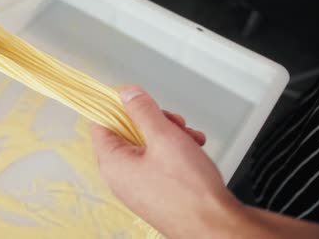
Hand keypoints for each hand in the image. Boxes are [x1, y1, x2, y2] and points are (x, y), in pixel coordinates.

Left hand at [90, 84, 241, 237]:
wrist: (217, 227)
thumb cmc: (190, 192)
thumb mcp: (164, 137)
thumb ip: (142, 110)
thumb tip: (126, 93)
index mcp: (113, 162)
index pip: (101, 123)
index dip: (118, 107)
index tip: (137, 99)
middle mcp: (121, 176)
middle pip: (128, 132)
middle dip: (154, 121)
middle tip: (174, 122)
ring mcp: (139, 185)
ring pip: (148, 145)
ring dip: (170, 135)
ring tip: (190, 138)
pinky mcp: (157, 191)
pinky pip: (159, 162)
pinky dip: (176, 151)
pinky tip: (194, 149)